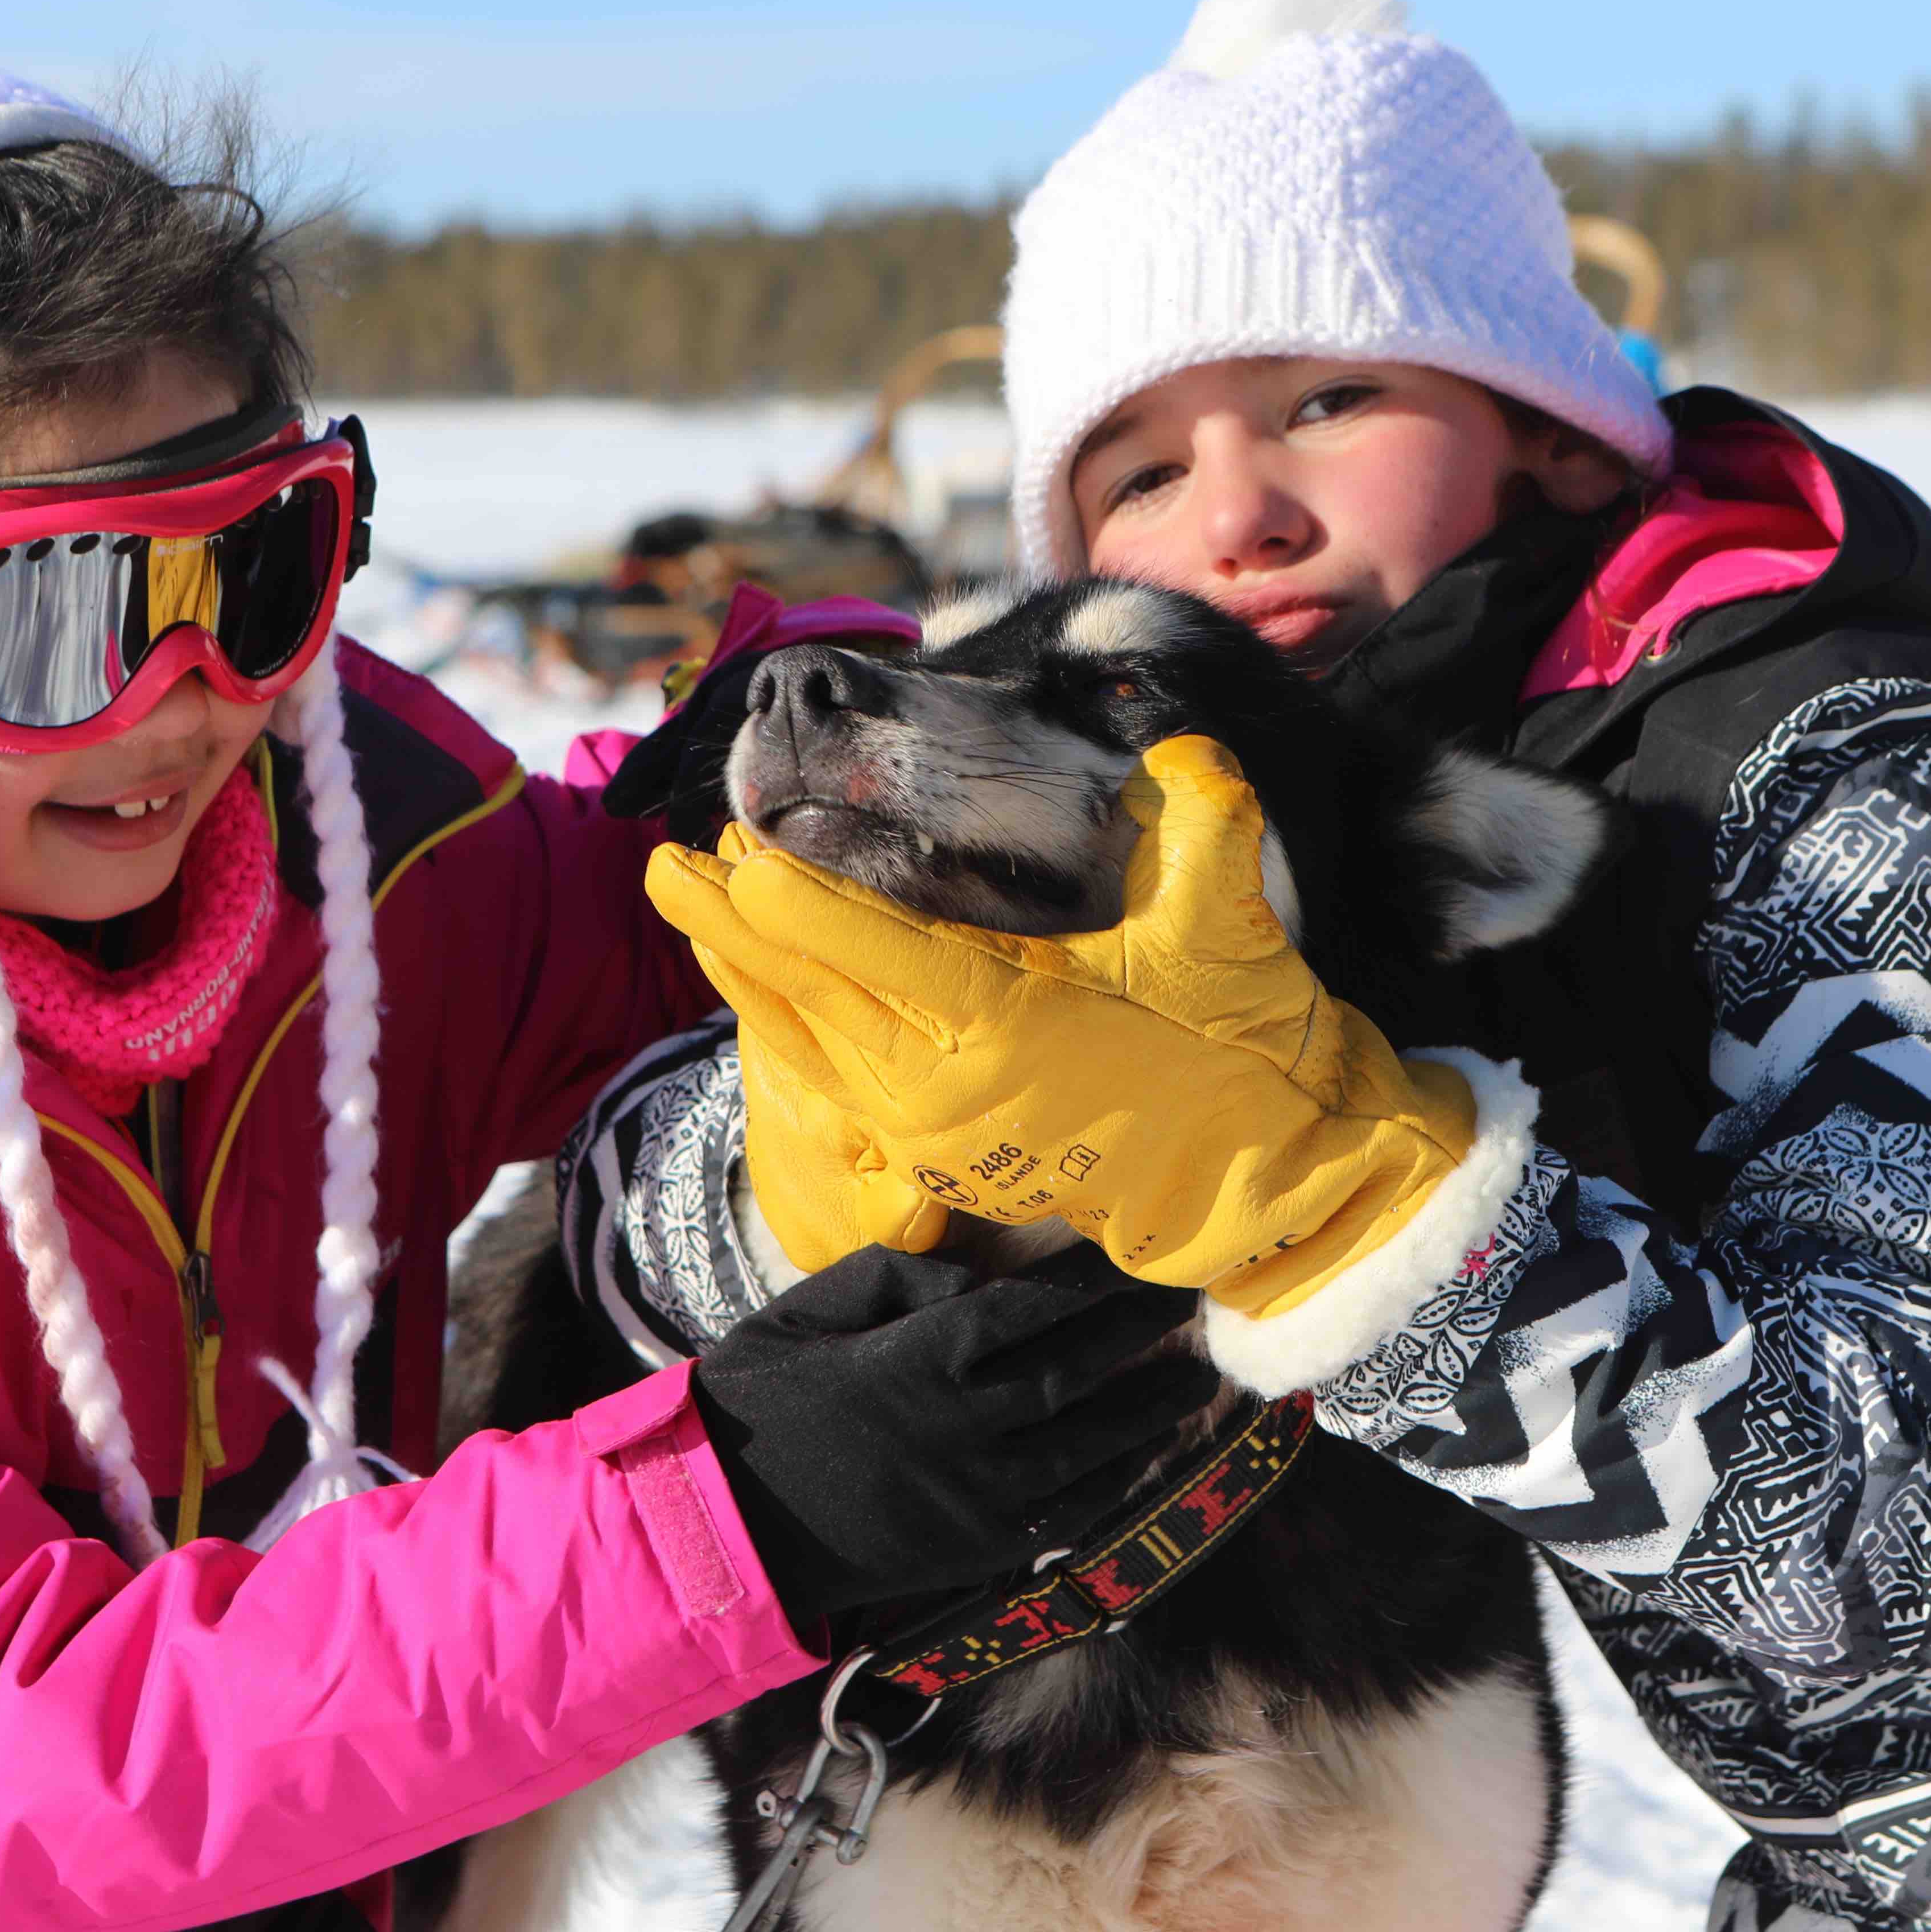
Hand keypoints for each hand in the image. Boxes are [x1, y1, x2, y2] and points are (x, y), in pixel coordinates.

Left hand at [646, 735, 1482, 1316]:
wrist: (1263, 1183)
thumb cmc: (1242, 1050)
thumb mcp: (1227, 931)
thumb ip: (1208, 824)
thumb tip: (1188, 748)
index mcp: (1003, 1022)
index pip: (867, 951)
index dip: (790, 900)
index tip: (730, 851)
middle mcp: (948, 1085)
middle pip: (807, 996)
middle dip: (731, 927)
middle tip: (667, 865)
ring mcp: (938, 1133)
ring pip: (809, 1044)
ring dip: (747, 977)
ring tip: (694, 909)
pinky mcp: (944, 1162)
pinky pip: (837, 1087)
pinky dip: (787, 1033)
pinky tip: (761, 996)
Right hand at [689, 1246, 1214, 1626]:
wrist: (726, 1522)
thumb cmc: (759, 1398)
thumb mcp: (806, 1310)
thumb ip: (893, 1277)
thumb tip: (977, 1276)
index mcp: (914, 1359)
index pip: (1030, 1308)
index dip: (1095, 1281)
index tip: (1142, 1257)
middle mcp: (958, 1426)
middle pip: (1075, 1370)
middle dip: (1139, 1334)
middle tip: (1192, 1302)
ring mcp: (974, 1493)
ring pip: (1088, 1445)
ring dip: (1151, 1410)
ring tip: (1197, 1377)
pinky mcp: (977, 1547)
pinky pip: (1069, 1513)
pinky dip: (1120, 1481)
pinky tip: (1152, 1451)